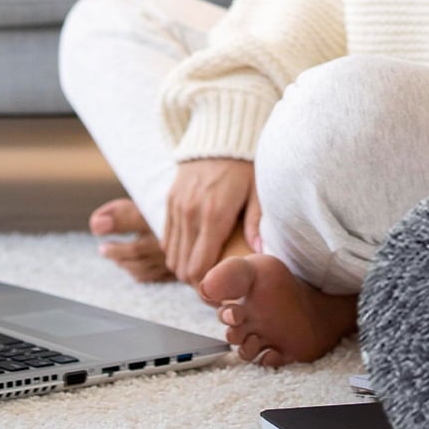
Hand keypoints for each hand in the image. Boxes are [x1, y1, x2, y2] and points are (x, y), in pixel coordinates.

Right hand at [163, 158, 256, 285]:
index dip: (206, 285)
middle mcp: (190, 213)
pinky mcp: (169, 201)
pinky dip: (175, 251)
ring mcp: (177, 207)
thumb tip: (262, 252)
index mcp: (214, 215)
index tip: (219, 291)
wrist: (220, 137)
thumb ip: (256, 223)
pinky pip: (166, 238)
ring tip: (204, 272)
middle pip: (182, 266)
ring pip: (171, 255)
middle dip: (196, 282)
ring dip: (184, 268)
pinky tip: (192, 254)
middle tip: (213, 286)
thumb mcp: (257, 192)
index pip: (199, 266)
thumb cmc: (245, 167)